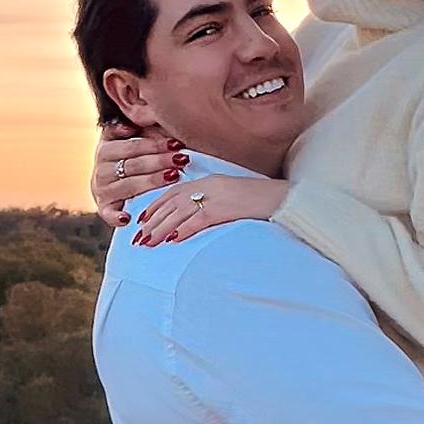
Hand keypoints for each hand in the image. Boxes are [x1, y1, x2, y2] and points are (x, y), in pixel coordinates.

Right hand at [90, 123, 189, 227]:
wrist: (110, 183)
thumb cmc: (129, 158)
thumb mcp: (130, 140)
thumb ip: (136, 130)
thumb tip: (133, 125)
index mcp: (105, 149)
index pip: (131, 147)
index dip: (154, 144)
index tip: (176, 143)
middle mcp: (101, 169)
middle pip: (132, 165)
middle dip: (159, 161)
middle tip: (182, 159)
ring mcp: (102, 189)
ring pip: (128, 185)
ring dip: (151, 182)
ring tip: (174, 177)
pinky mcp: (104, 208)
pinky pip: (108, 214)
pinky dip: (116, 217)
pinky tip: (127, 219)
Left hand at [134, 173, 287, 244]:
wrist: (286, 199)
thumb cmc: (263, 202)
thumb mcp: (235, 198)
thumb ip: (216, 203)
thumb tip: (203, 218)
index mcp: (211, 181)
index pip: (175, 192)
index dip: (156, 206)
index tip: (143, 219)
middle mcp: (209, 185)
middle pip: (172, 204)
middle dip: (153, 221)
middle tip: (138, 237)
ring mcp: (217, 196)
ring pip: (180, 213)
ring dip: (161, 228)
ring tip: (147, 242)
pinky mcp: (225, 209)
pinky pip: (199, 220)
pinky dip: (184, 230)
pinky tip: (172, 241)